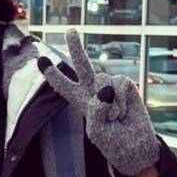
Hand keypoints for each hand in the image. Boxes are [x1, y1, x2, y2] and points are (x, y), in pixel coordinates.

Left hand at [38, 28, 160, 176]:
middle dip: (76, 47)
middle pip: (82, 65)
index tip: (41, 60)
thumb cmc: (113, 142)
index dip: (53, 74)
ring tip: (115, 118)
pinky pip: (120, 84)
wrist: (135, 146)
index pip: (64, 86)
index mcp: (81, 101)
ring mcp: (110, 87)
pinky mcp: (125, 86)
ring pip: (104, 80)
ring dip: (111, 103)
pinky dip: (122, 101)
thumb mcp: (97, 132)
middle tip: (70, 30)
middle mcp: (94, 90)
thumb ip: (96, 110)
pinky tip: (124, 113)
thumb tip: (106, 89)